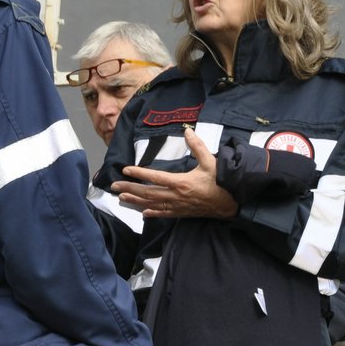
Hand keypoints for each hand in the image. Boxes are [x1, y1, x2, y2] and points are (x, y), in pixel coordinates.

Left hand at [112, 127, 238, 218]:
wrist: (230, 204)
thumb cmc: (220, 182)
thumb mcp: (211, 162)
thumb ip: (198, 147)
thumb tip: (187, 131)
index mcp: (180, 182)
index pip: (155, 176)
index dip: (139, 173)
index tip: (125, 169)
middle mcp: (176, 196)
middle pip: (147, 192)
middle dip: (129, 189)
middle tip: (114, 187)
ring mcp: (178, 206)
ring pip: (152, 204)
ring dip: (135, 201)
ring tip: (121, 199)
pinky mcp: (182, 213)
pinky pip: (163, 214)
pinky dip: (152, 213)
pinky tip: (142, 213)